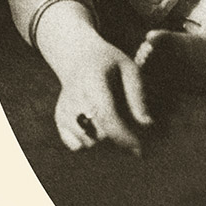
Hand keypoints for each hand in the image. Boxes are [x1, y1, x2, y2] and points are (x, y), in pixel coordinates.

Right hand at [53, 37, 152, 155]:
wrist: (77, 55)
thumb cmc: (109, 62)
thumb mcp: (129, 68)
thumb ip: (138, 95)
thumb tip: (147, 124)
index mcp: (93, 82)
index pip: (107, 116)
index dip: (123, 137)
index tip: (139, 150)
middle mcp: (74, 98)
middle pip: (100, 134)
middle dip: (118, 136)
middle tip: (128, 124)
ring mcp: (64, 110)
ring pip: (88, 143)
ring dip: (104, 139)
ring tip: (110, 119)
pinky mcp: (59, 119)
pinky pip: (75, 146)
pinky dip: (88, 142)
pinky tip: (96, 126)